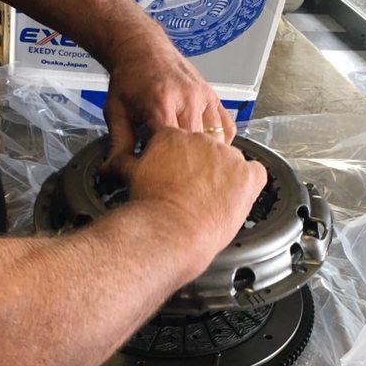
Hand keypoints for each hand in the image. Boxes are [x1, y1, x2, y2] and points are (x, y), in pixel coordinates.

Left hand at [104, 32, 235, 167]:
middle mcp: (188, 99)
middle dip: (188, 166)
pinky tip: (206, 148)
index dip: (167, 168)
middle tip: (177, 176)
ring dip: (207, 156)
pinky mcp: (214, 97)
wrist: (142, 49)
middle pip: (198, 147)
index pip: (172, 148)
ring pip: (217, 141)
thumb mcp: (116, 111)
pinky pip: (228, 128)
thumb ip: (118, 143)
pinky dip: (221, 142)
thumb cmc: (130, 79)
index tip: (160, 177)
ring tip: (193, 166)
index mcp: (161, 103)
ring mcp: (204, 97)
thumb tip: (114, 170)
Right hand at [119, 129, 266, 271]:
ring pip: (232, 161)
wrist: (170, 230)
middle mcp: (203, 140)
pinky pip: (256, 173)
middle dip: (203, 168)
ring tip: (213, 200)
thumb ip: (124, 164)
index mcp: (173, 136)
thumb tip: (109, 163)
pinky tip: (238, 196)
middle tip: (193, 192)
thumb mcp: (130, 178)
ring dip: (225, 176)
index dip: (181, 159)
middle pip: (208, 149)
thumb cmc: (150, 207)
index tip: (178, 175)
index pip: (181, 140)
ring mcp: (228, 157)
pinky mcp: (247, 175)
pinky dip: (249, 184)